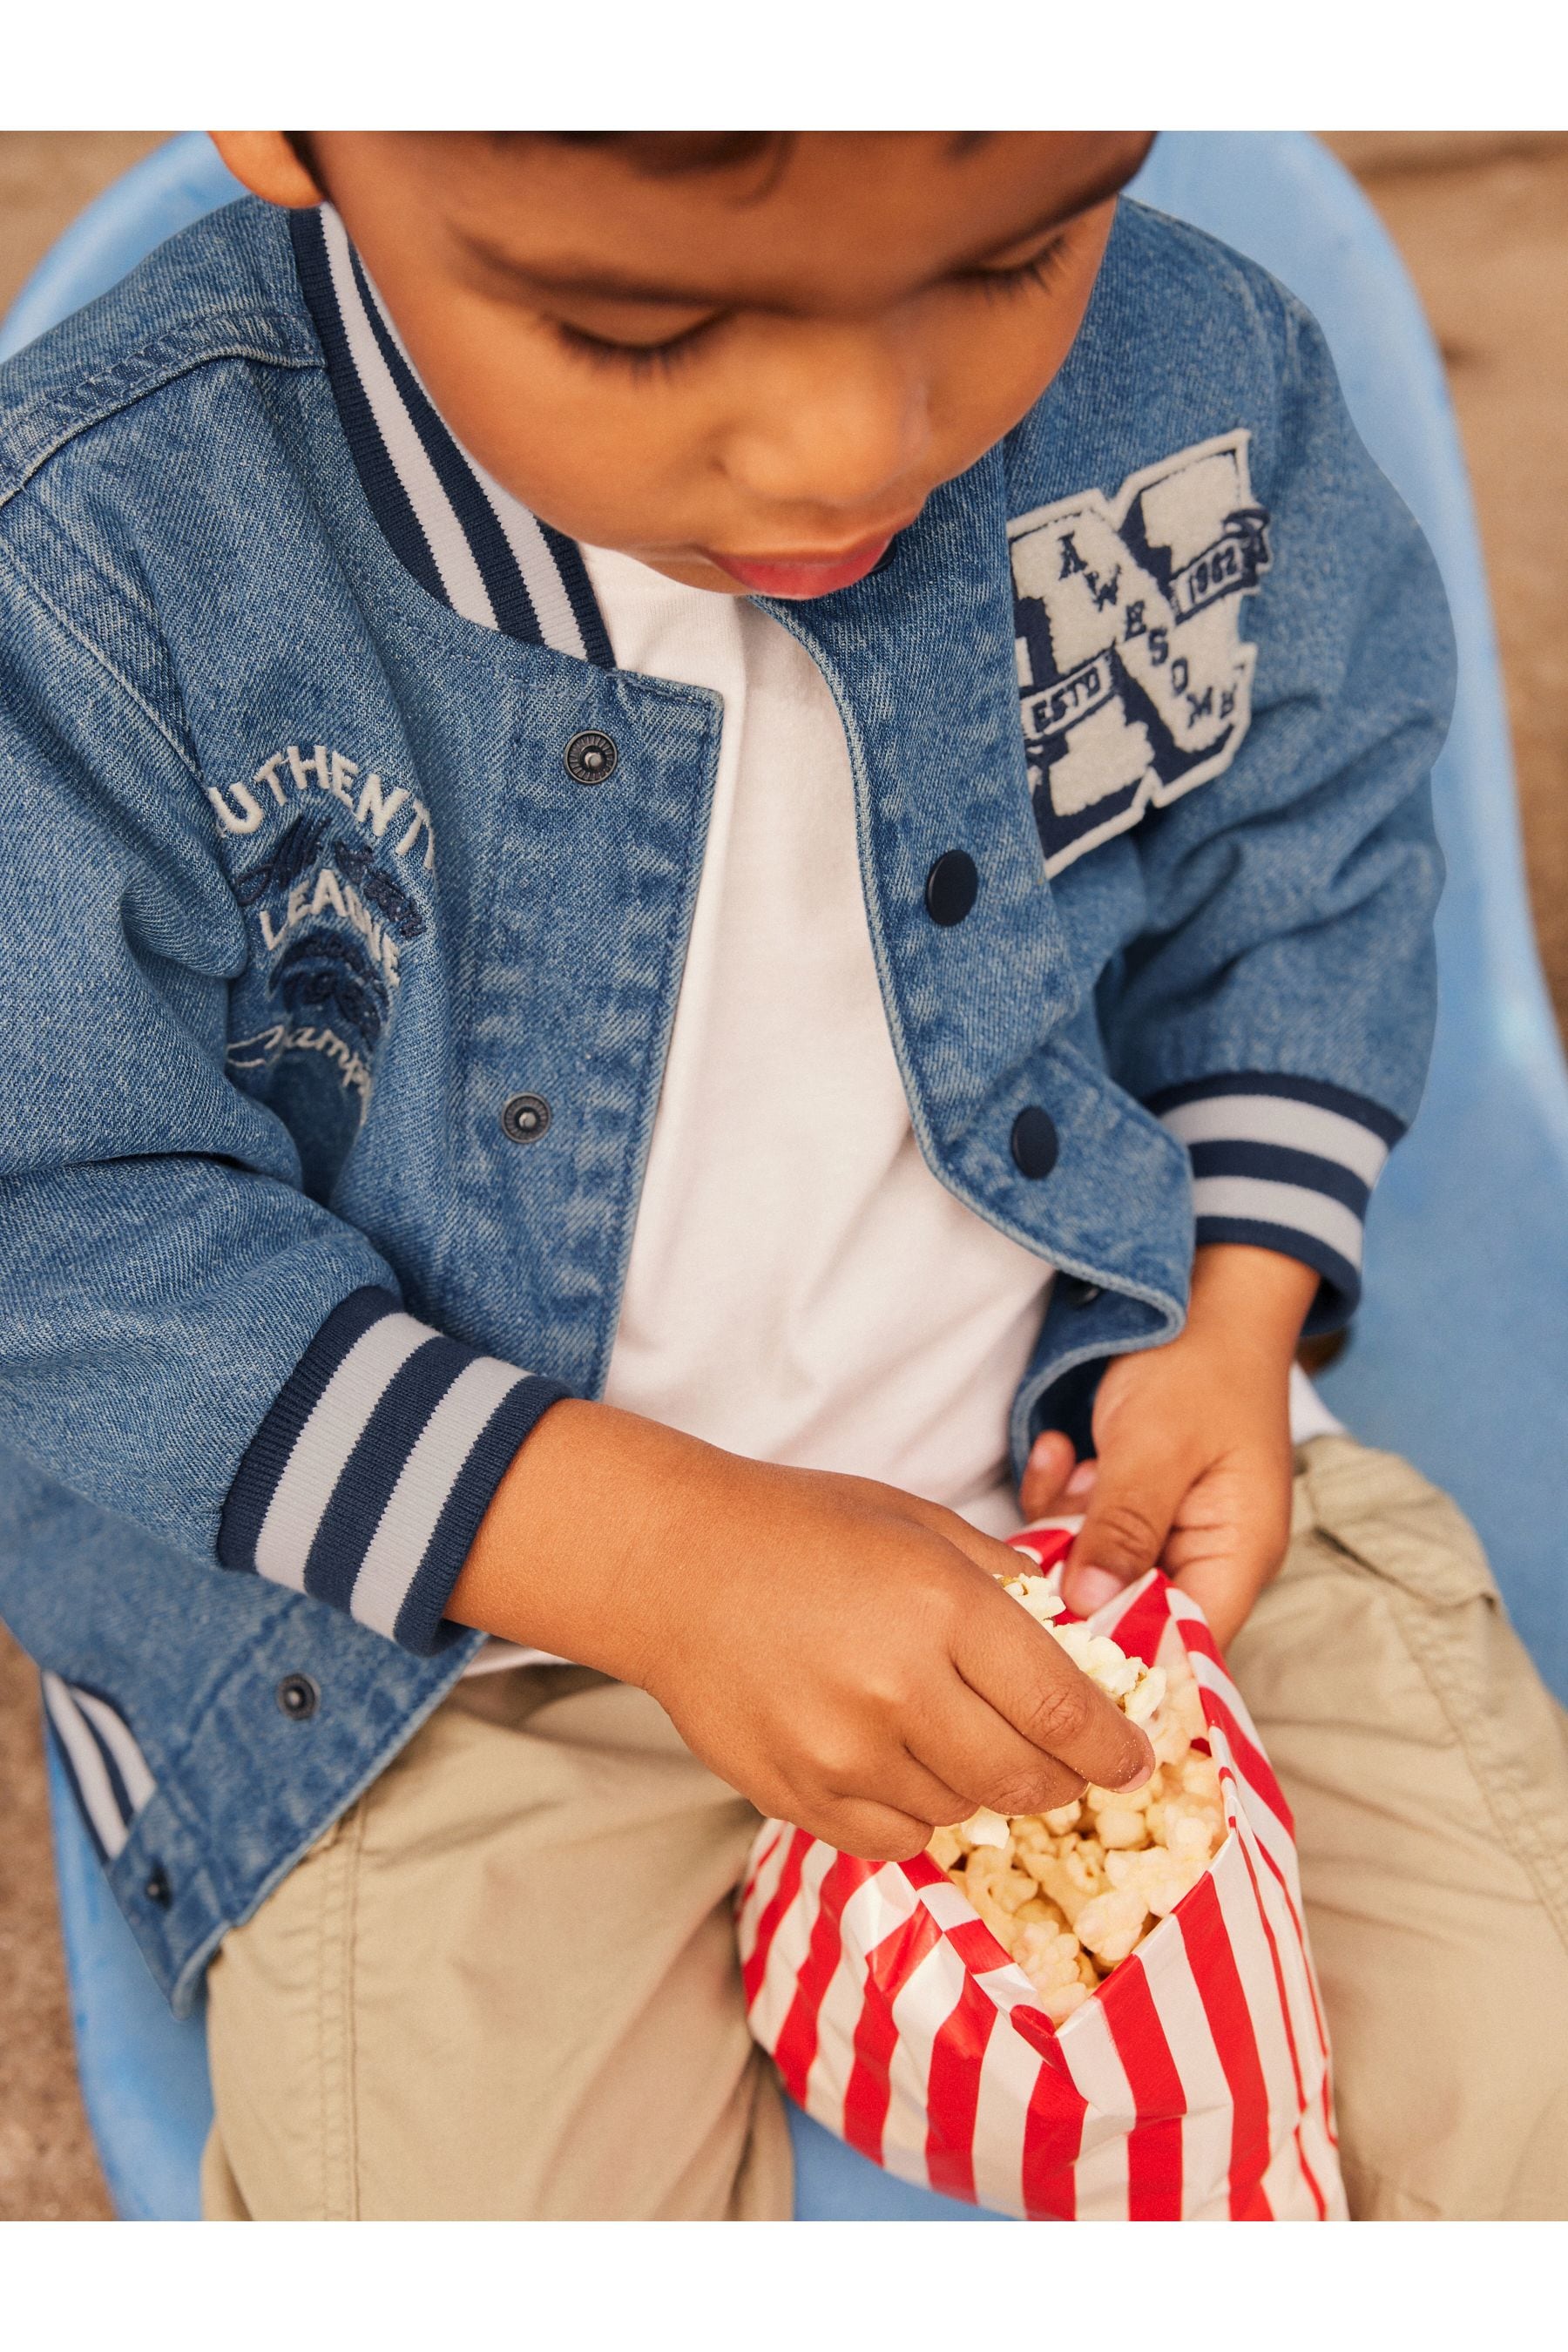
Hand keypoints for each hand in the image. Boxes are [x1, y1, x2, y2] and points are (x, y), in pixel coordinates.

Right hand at [450, 1401, 1153, 1860]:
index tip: (1134, 1761)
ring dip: (981, 1787)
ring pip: (960, 1812)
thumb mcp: (916, 1520)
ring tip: (956, 1738)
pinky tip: (901, 1764)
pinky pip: (892, 1837)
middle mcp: (898, 1689)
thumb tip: (1075, 1641)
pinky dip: (915, 1812)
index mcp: (941, 1608)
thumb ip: (1003, 1580)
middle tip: (1068, 1767)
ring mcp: (842, 1752)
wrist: (669, 1564)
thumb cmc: (796, 1527)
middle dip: (1063, 1781)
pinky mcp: (796, 1794)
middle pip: (1024, 1780)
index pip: (1063, 1710)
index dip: (1113, 1749)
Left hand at [1019, 1245, 1318, 1647]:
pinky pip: (1082, 1528)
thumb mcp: (1156, 1446)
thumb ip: (1124, 1528)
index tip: (1055, 1649)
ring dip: (1062, 1525)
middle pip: (1131, 1614)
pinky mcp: (1132, 1506)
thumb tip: (1086, 1608)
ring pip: (1095, 1570)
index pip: (1187, 1647)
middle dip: (1075, 1578)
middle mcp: (1206, 1556)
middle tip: (1041, 1535)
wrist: (1200, 1294)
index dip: (1124, 1660)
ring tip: (1064, 1464)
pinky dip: (1061, 1497)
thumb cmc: (1197, 1365)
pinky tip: (1058, 1449)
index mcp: (1237, 1556)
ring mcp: (1167, 1531)